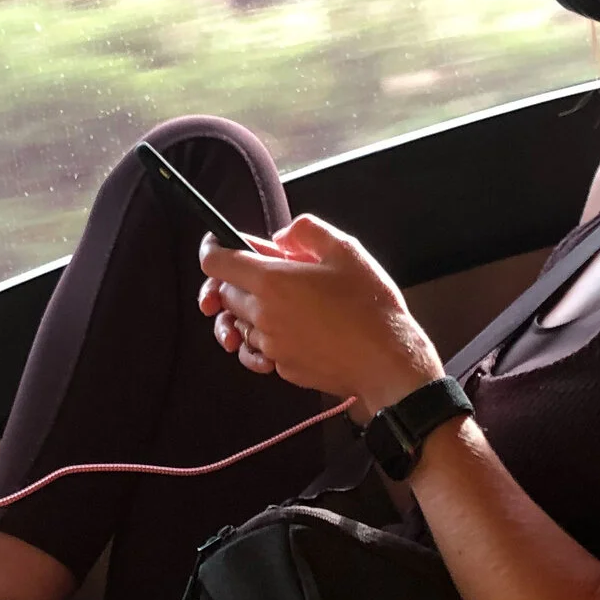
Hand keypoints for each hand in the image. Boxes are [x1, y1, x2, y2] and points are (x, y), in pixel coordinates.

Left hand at [197, 215, 442, 414]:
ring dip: (252, 309)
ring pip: (240, 322)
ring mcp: (270, 345)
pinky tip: (288, 331)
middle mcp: (261, 314)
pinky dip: (264, 338)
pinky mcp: (282, 367)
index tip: (219, 243)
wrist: (387, 360)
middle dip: (238, 279)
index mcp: (271, 281)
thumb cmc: (369, 304)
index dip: (212, 248)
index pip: (215, 262)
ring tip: (285, 303)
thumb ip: (306, 232)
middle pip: (225, 292)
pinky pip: (258, 349)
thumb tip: (279, 237)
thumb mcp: (345, 250)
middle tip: (269, 272)